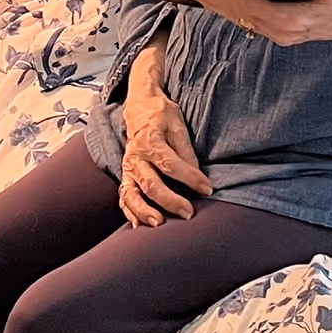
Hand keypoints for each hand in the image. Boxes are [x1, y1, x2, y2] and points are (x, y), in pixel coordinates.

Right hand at [119, 89, 212, 227]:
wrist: (139, 107)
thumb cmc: (160, 115)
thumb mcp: (177, 125)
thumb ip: (185, 151)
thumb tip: (196, 175)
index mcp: (150, 141)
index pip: (171, 164)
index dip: (190, 178)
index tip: (207, 188)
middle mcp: (135, 157)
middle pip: (151, 184)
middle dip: (170, 201)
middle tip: (188, 213)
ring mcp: (128, 168)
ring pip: (131, 194)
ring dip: (144, 211)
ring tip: (158, 224)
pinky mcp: (126, 176)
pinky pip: (124, 197)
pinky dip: (130, 212)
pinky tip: (139, 225)